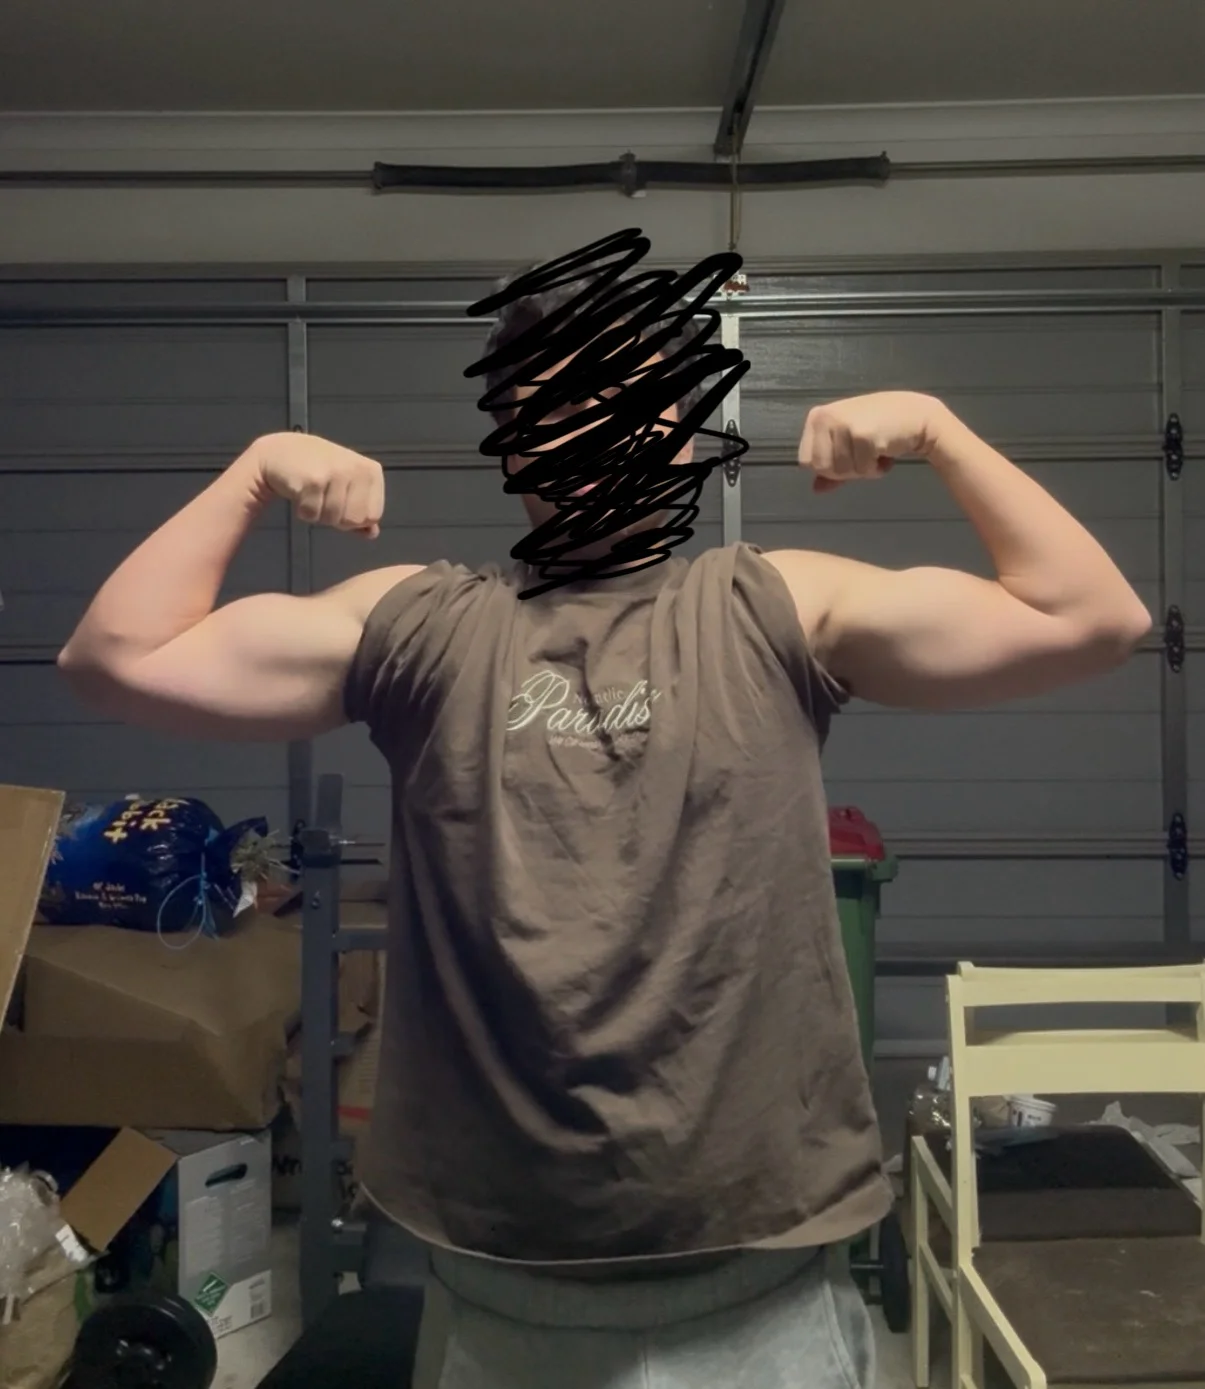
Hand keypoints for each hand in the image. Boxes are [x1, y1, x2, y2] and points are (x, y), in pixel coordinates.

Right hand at [248, 433, 384, 537]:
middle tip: (324, 497)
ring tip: (312, 493)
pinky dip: (303, 511)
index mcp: (372, 472)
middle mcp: (358, 469)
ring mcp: (336, 473)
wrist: (281, 452)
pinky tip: (300, 493)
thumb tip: (372, 534)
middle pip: (355, 521)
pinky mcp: (314, 480)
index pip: (373, 516)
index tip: (341, 500)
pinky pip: (312, 515)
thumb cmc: (318, 470)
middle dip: (337, 518)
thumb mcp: (346, 486)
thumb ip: (362, 510)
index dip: (354, 517)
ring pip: (333, 519)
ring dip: (318, 514)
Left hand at [798, 392, 944, 492]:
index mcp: (817, 417)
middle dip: (845, 470)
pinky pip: (862, 470)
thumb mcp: (850, 443)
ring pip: (841, 472)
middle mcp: (825, 418)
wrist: (917, 416)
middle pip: (821, 469)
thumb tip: (816, 489)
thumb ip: (831, 464)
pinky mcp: (862, 435)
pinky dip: (876, 469)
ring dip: (862, 470)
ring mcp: (843, 425)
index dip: (829, 467)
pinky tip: (886, 451)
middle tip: (863, 454)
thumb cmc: (881, 428)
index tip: (848, 455)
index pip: (806, 462)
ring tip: (875, 450)